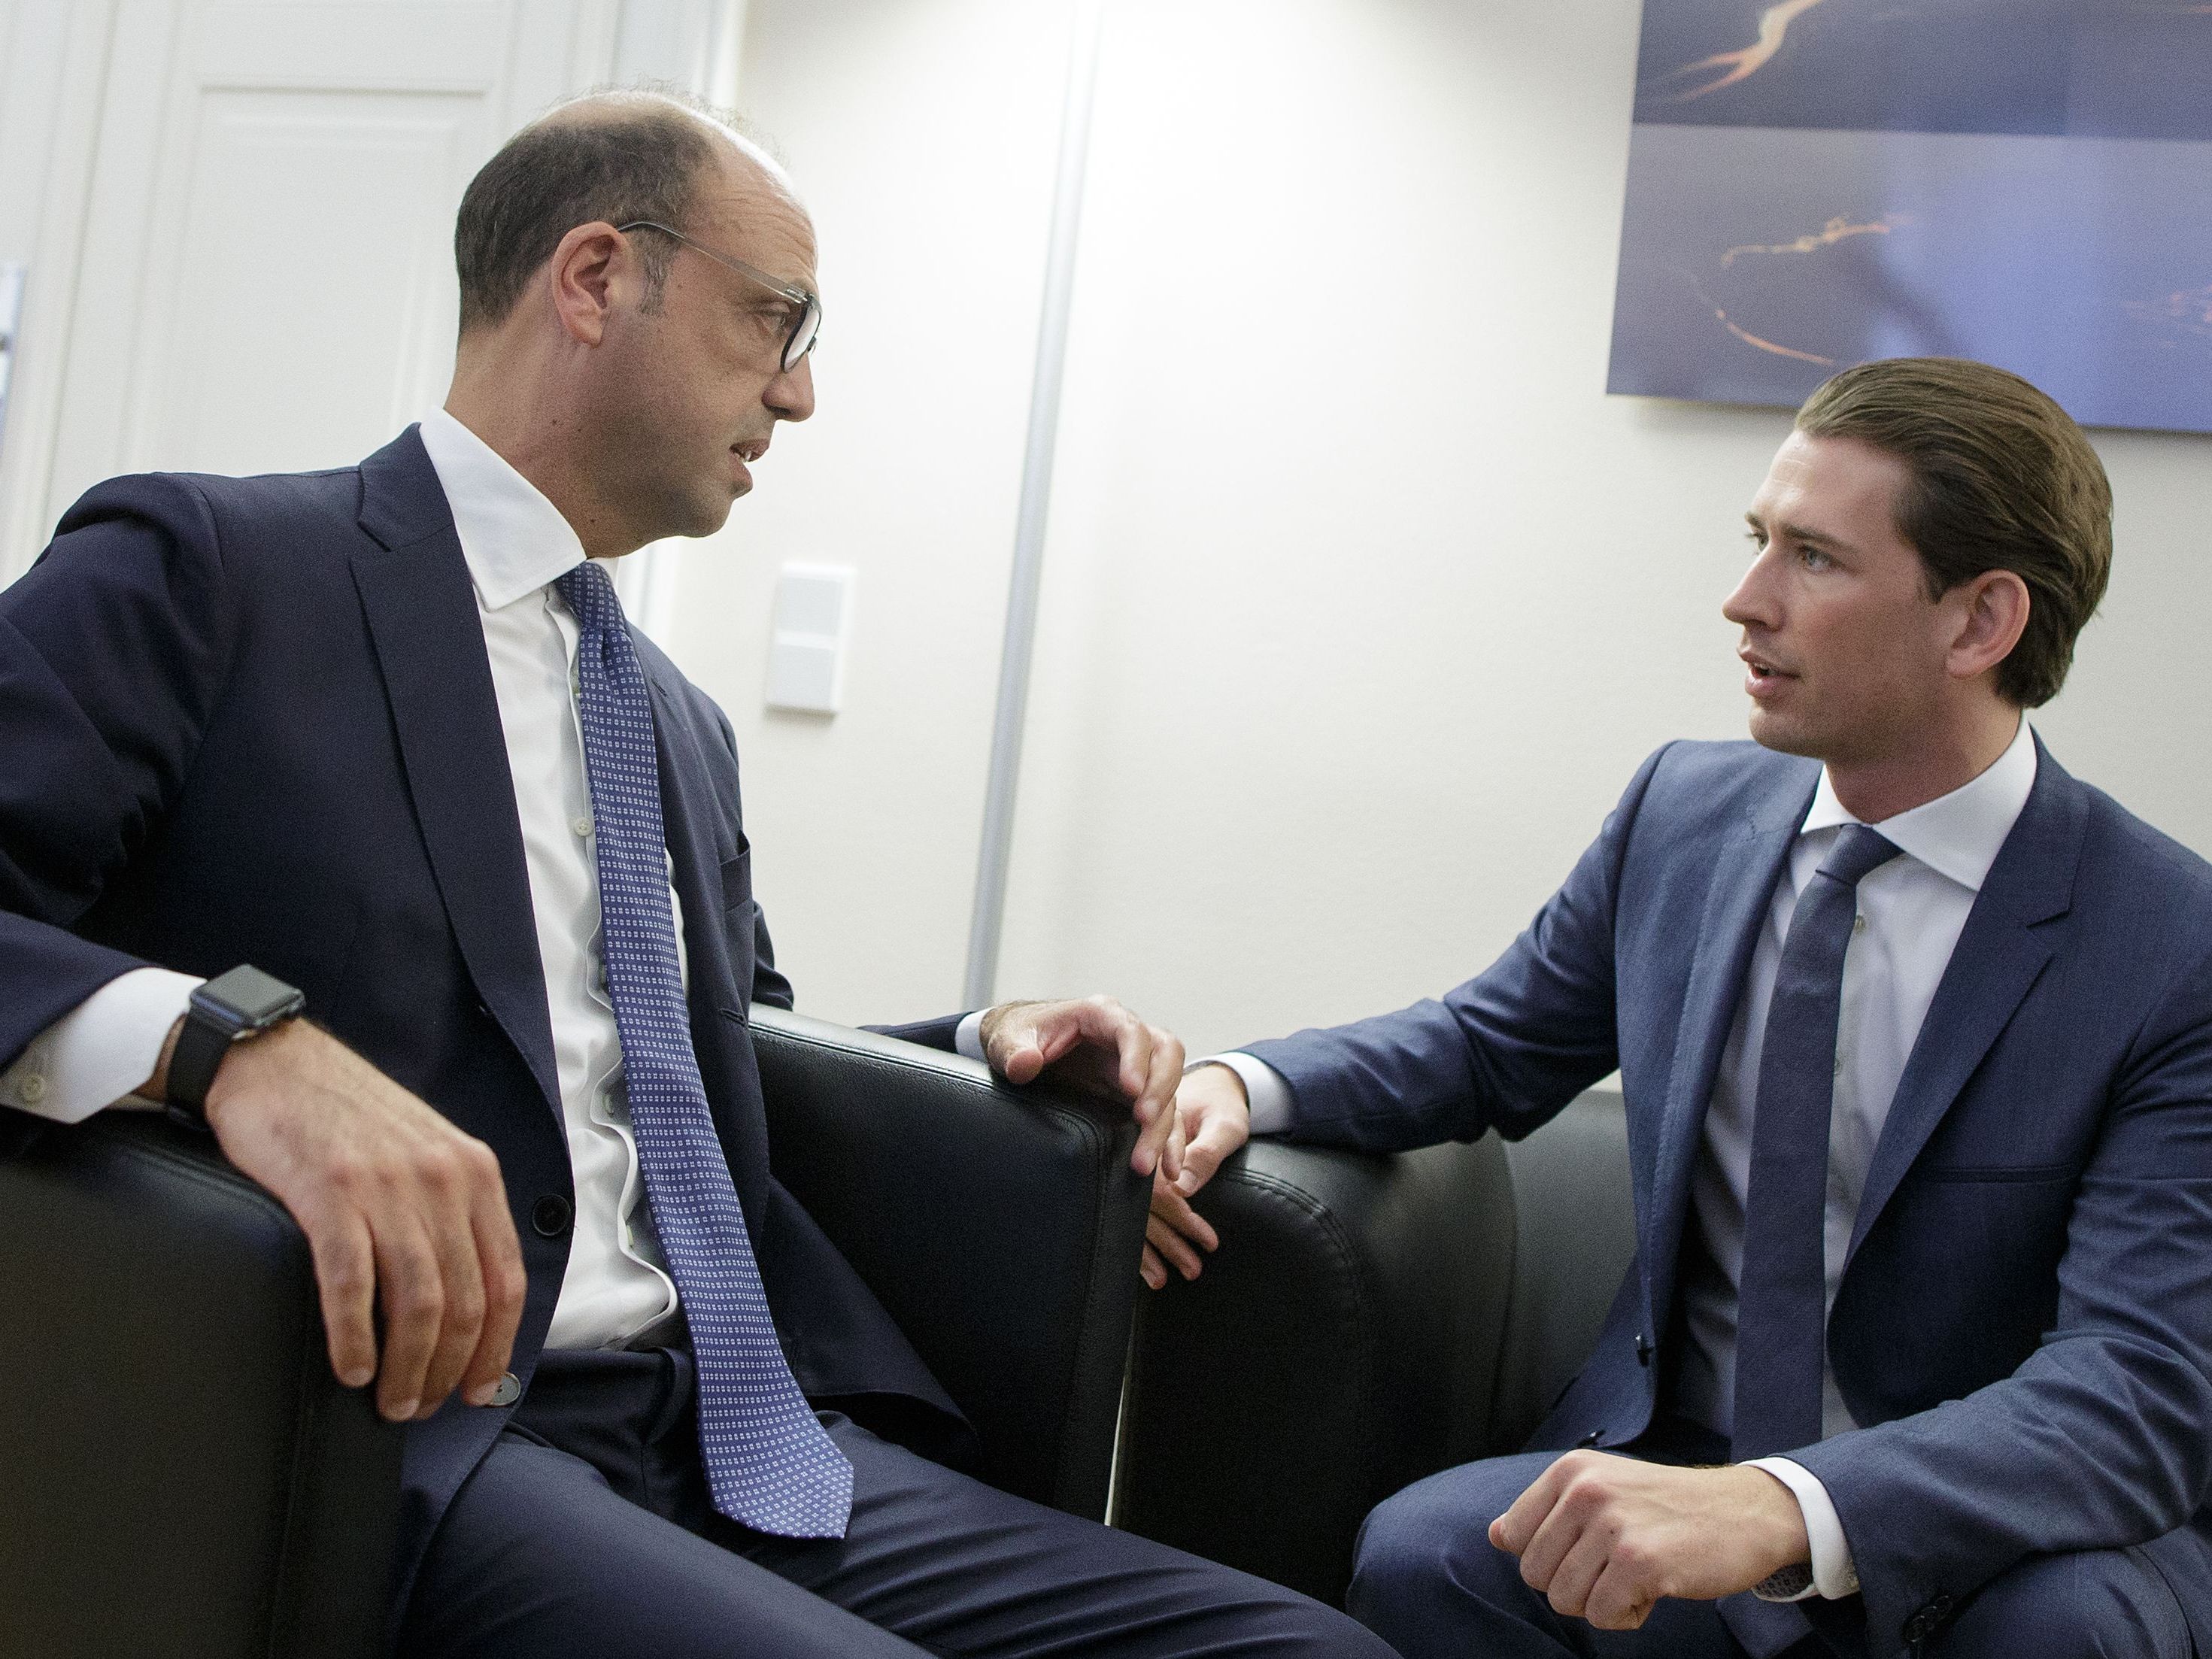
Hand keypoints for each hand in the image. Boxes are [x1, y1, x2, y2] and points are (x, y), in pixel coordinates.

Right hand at [148, 1019, 527, 1423]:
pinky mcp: (329, 1193)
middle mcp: (443, 1179)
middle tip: (423, 1407)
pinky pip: (351, 1284)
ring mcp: (387, 1186)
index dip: (497, 1347)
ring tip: (391, 1402)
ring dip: (407, 1368)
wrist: (277, 1064)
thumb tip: (469, 1302)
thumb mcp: (429, 1154)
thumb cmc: (351, 1119)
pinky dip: (354, 1338)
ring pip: (417, 1303)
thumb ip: (454, 1214)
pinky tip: (351, 1368)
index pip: (507, 1280)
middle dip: (448, 1370)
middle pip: (465, 1302)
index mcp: (476, 1174)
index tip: (480, 1390)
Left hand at [980, 996, 1185, 1180]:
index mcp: (1099, 1015)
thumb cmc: (1020, 1034)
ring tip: (1144, 1163)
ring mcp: (1136, 1065)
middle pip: (1166, 1053)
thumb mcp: (1008, 1039)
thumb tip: (1024, 1065)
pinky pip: (1164, 1113)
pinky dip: (1169, 1141)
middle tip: (1145, 1120)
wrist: (1022, 1044)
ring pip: (1169, 1088)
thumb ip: (1014, 1051)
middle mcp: (1126, 1037)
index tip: (1132, 1089)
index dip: (1137, 1058)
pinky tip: (1168, 1169)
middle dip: (1160, 1088)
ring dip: (1162, 1125)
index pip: (1131, 1030)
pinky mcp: (1136, 1092)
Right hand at [1141, 1062, 1250, 1288]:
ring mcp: (1132, 1163)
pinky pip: (1133, 1214)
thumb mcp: (1226, 1123)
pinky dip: (1141, 1245)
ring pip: (1137, 1214)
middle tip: (1193, 1270)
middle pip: (1147, 1203)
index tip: (1208, 1241)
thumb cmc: (1222, 1104)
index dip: (1181, 1214)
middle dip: (1167, 1241)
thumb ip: (1206, 1151)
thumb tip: (1182, 1188)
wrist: (1211, 1086)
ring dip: (1152, 1250)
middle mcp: (1138, 1148)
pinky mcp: (1136, 1176)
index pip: (1160, 1179)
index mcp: (1156, 1129)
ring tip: (1166, 1281)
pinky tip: (1149, 1272)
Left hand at [1489, 1452, 1809, 1629]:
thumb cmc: (1671, 1507)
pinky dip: (1629, 1615)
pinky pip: (1603, 1616)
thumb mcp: (1603, 1487)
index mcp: (1570, 1471)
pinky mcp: (1639, 1561)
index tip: (1588, 1549)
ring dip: (1604, 1601)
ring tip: (1639, 1572)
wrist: (1746, 1512)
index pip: (1511, 1536)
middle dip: (1575, 1584)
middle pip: (1535, 1575)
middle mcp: (1584, 1490)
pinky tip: (1657, 1587)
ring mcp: (1611, 1524)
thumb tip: (1497, 1535)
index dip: (1548, 1557)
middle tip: (1619, 1564)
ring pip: (1565, 1600)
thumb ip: (1548, 1511)